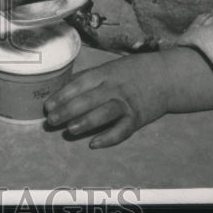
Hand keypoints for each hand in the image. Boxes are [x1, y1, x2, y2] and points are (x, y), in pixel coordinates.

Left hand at [43, 48, 212, 147]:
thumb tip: (61, 91)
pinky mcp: (137, 118)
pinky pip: (122, 130)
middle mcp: (114, 87)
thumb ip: (87, 79)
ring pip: (104, 113)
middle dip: (67, 110)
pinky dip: (108, 137)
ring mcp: (126, 103)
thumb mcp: (108, 69)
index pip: (78, 84)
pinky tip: (94, 143)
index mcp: (104, 73)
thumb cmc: (130, 72)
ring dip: (85, 122)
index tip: (47, 105)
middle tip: (51, 121)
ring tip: (69, 130)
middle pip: (88, 99)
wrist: (164, 77)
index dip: (62, 95)